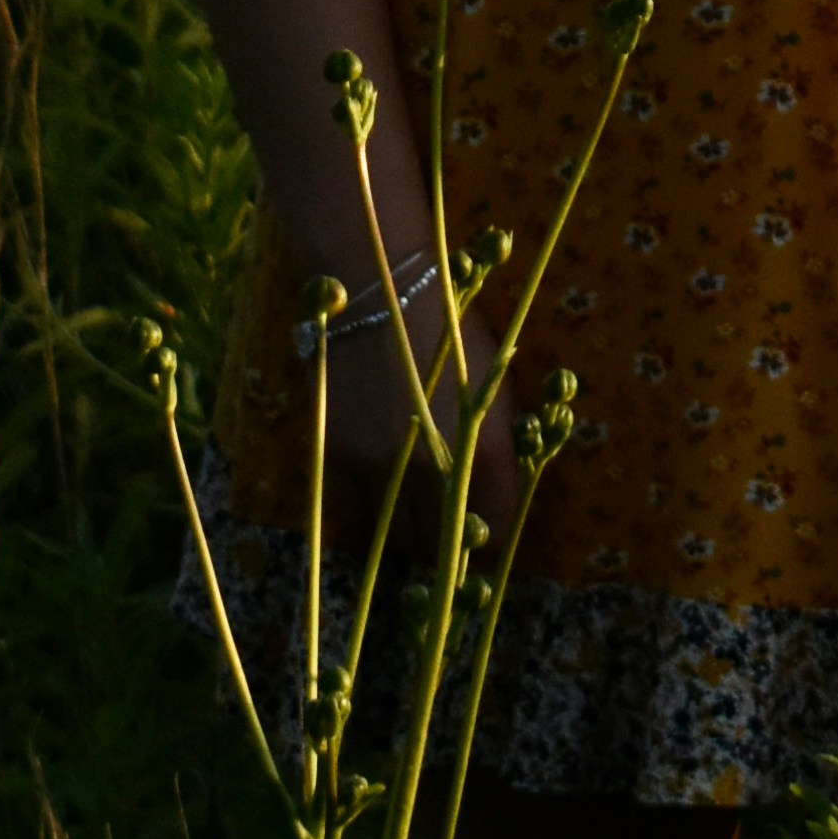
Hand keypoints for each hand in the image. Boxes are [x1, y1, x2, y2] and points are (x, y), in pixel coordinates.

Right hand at [316, 296, 519, 527]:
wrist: (379, 292)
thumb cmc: (449, 330)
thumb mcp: (490, 386)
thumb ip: (497, 446)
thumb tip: (495, 499)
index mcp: (487, 449)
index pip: (497, 522)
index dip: (494, 538)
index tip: (486, 539)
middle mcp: (436, 469)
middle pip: (444, 544)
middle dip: (448, 546)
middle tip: (446, 539)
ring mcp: (383, 469)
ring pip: (398, 538)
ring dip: (408, 538)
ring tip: (412, 526)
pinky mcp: (339, 460)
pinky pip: (355, 518)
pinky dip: (368, 522)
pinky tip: (377, 509)